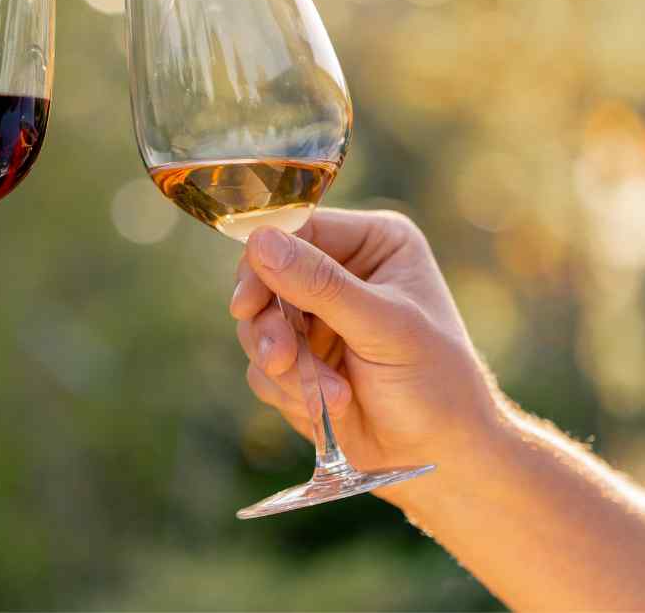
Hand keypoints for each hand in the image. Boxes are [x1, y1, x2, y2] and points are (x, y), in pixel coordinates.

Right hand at [230, 209, 500, 504]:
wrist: (443, 458)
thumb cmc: (436, 383)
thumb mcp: (384, 327)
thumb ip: (322, 285)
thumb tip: (260, 240)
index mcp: (372, 244)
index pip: (298, 232)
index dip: (263, 263)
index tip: (246, 303)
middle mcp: (341, 273)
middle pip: (266, 278)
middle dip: (270, 326)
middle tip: (279, 358)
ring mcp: (317, 318)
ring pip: (258, 326)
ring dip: (283, 365)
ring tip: (326, 396)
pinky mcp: (300, 360)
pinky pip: (263, 366)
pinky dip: (288, 390)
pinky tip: (330, 407)